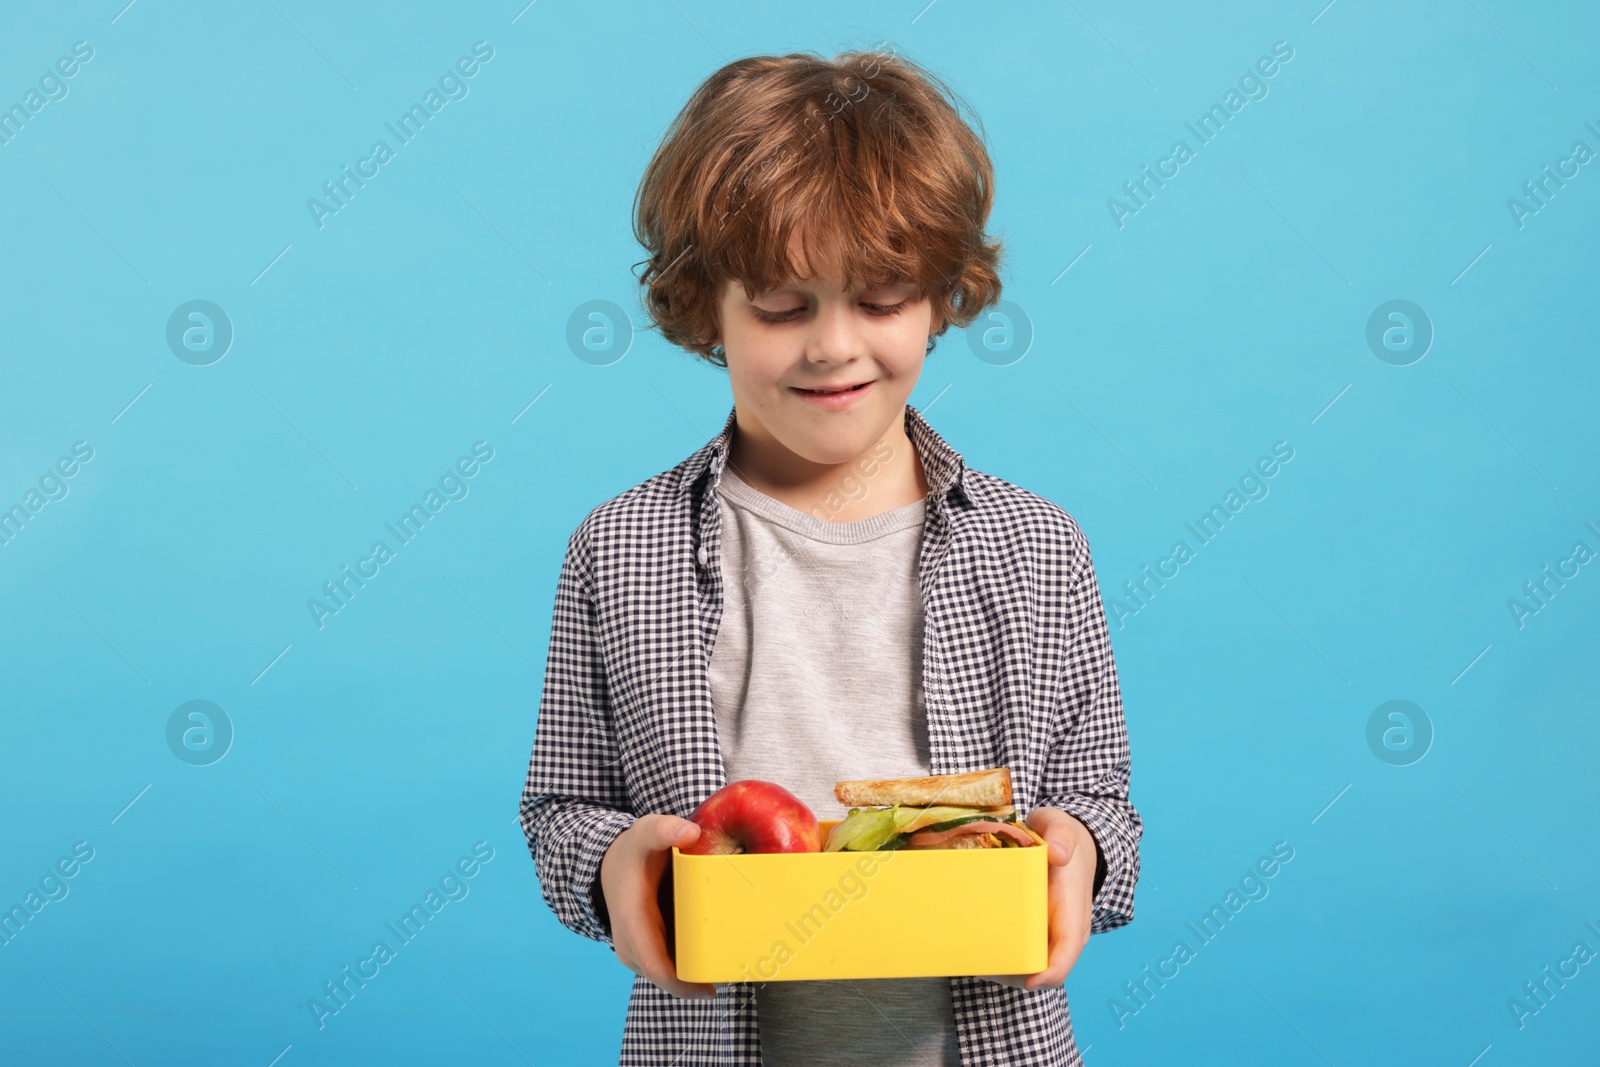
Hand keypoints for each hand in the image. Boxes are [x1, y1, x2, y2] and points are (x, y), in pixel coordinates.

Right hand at [599, 814, 716, 998]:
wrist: (608, 864)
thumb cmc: (632, 851)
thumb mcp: (645, 832)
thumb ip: (664, 829)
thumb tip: (690, 832)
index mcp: (632, 921)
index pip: (655, 965)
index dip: (681, 985)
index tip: (710, 990)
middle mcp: (631, 944)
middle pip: (666, 975)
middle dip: (696, 979)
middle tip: (732, 971)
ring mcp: (636, 951)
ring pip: (667, 972)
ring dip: (693, 972)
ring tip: (727, 963)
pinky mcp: (645, 951)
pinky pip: (667, 964)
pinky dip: (687, 963)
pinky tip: (711, 954)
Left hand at [978, 807, 1097, 990]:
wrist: (1068, 846)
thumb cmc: (1061, 838)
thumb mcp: (1061, 826)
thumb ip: (1060, 835)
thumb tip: (1057, 853)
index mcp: (1073, 910)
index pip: (1068, 949)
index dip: (1052, 971)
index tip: (1029, 980)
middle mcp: (1065, 932)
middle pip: (1044, 969)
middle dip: (1012, 974)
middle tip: (977, 964)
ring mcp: (1050, 936)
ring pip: (1028, 966)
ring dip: (1001, 969)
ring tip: (969, 957)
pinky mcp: (1036, 935)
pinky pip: (1020, 954)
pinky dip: (999, 958)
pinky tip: (974, 948)